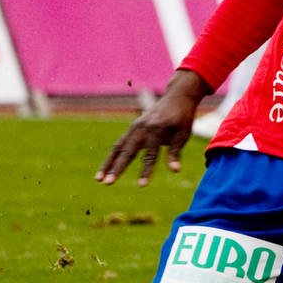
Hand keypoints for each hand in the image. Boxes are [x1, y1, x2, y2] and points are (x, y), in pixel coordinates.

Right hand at [97, 69, 212, 186]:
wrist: (176, 97)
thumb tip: (175, 171)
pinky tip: (105, 169)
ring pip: (117, 147)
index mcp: (157, 129)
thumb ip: (176, 152)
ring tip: (99, 179)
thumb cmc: (182, 118)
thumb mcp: (183, 134)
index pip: (151, 154)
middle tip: (107, 183)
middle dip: (116, 168)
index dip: (146, 170)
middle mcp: (142, 128)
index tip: (142, 186)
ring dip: (107, 163)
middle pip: (127, 151)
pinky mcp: (132, 129)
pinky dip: (111, 156)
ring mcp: (135, 127)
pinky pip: (119, 144)